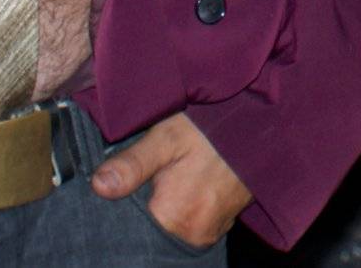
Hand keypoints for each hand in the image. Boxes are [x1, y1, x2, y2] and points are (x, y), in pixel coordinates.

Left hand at [91, 112, 253, 248]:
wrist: (260, 125)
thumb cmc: (213, 128)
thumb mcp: (168, 137)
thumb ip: (133, 164)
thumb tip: (99, 185)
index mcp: (174, 218)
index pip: (132, 227)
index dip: (125, 204)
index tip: (131, 182)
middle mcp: (193, 235)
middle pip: (153, 227)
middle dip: (146, 204)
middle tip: (156, 173)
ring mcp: (209, 232)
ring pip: (171, 225)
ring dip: (167, 205)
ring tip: (174, 175)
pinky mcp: (221, 225)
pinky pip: (191, 222)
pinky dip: (184, 206)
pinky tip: (187, 182)